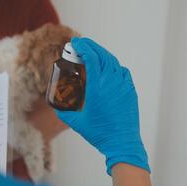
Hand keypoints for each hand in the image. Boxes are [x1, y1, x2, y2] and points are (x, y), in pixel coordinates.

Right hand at [55, 37, 149, 174]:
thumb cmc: (100, 133)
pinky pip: (122, 72)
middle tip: (81, 43)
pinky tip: (107, 68)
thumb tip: (56, 107)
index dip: (83, 47)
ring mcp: (123, 86)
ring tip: (92, 53)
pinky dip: (113, 65)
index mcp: (97, 88)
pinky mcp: (130, 91)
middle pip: (102, 56)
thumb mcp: (77, 123)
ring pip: (113, 62)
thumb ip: (64, 113)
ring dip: (101, 54)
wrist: (122, 143)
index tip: (75, 42)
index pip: (92, 59)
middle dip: (91, 46)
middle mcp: (112, 83)